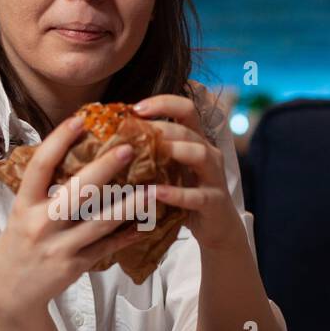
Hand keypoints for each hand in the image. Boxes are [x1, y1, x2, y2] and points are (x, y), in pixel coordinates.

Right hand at [0, 114, 146, 318]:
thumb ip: (42, 190)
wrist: (9, 292)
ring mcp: (59, 247)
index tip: (80, 119)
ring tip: (152, 189)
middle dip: (105, 168)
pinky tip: (145, 224)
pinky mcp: (75, 266)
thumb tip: (72, 154)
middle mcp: (41, 224)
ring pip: (100, 222)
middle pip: (77, 191)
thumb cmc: (18, 244)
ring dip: (129, 205)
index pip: (41, 166)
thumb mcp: (21, 214)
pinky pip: (106, 247)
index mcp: (24, 205)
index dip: (59, 140)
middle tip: (128, 148)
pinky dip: (127, 236)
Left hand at [132, 81, 243, 252]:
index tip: (135, 108)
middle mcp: (209, 153)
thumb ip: (152, 153)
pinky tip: (155, 193)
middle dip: (160, 128)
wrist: (218, 227)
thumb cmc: (186, 194)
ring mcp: (214, 177)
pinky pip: (196, 195)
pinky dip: (175, 193)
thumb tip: (112, 141)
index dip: (163, 103)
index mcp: (197, 141)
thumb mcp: (170, 169)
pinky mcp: (214, 202)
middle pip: (187, 130)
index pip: (186, 108)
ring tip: (148, 154)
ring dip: (173, 150)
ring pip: (200, 154)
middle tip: (132, 133)